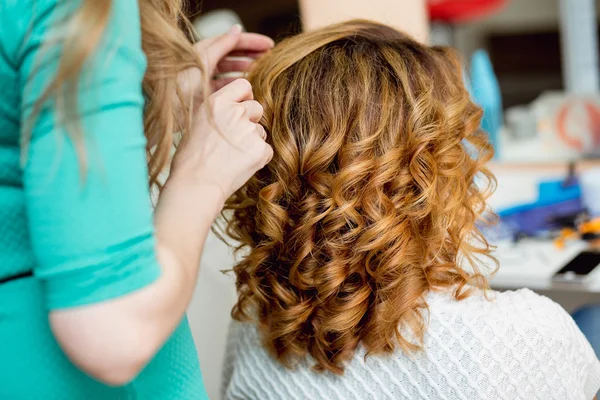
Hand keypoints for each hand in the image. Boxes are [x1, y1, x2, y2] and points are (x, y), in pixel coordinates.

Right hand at [171, 79, 272, 207]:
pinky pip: (267, 149)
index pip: (244, 86)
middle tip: (234, 140)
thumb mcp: (197, 123)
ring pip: (261, 131)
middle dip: (250, 121)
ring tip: (233, 156)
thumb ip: (219, 112)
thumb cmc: (191, 159)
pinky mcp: (261, 149)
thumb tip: (235, 107)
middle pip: (257, 108)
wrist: (196, 185)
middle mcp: (235, 112)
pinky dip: (258, 158)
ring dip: (253, 141)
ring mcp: (249, 131)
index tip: (240, 109)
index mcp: (217, 102)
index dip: (244, 98)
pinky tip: (240, 165)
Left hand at [178, 25, 273, 110]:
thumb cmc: (180, 84)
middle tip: (270, 58)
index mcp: (203, 51)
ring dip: (247, 70)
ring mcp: (207, 80)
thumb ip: (220, 46)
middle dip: (252, 55)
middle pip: (233, 55)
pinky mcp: (208, 95)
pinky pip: (228, 87)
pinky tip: (250, 88)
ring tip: (262, 72)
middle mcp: (205, 63)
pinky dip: (239, 86)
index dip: (252, 42)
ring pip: (231, 72)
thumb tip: (237, 30)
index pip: (232, 41)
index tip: (270, 45)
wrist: (167, 111)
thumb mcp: (202, 61)